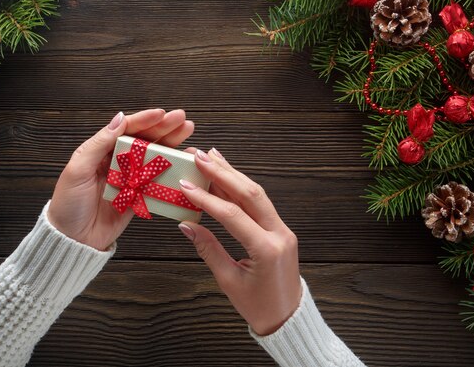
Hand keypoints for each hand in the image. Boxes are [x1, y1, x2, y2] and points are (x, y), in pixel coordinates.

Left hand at [48, 109, 193, 250]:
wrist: (74, 239)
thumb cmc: (68, 204)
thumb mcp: (78, 170)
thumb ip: (99, 144)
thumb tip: (119, 119)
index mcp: (102, 151)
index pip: (126, 129)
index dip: (145, 120)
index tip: (162, 114)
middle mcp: (118, 161)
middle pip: (145, 139)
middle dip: (165, 127)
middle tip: (183, 119)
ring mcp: (131, 178)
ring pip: (155, 156)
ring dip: (172, 144)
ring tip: (188, 133)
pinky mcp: (139, 196)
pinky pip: (158, 181)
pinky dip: (172, 171)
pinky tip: (184, 163)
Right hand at [178, 148, 301, 335]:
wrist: (287, 317)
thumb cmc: (258, 306)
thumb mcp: (229, 280)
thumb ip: (208, 249)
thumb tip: (186, 225)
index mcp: (266, 249)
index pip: (232, 215)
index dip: (206, 198)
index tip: (186, 184)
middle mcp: (279, 234)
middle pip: (250, 194)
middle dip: (223, 172)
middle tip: (199, 156)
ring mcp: (283, 229)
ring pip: (257, 194)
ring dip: (233, 174)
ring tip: (212, 156)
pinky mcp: (280, 229)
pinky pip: (260, 203)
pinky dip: (242, 188)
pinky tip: (228, 176)